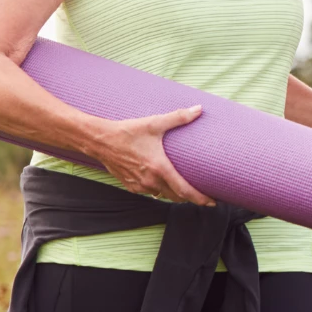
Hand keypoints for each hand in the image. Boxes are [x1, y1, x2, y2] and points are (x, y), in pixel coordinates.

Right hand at [96, 106, 213, 205]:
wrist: (99, 140)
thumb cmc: (127, 132)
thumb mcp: (154, 123)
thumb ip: (178, 117)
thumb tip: (198, 109)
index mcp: (160, 168)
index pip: (185, 191)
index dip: (200, 198)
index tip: (212, 202)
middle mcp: (150, 181)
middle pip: (176, 197)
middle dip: (189, 197)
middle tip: (201, 193)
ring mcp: (139, 186)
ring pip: (162, 195)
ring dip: (173, 193)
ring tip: (182, 186)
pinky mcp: (130, 186)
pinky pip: (149, 192)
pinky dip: (158, 189)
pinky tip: (161, 181)